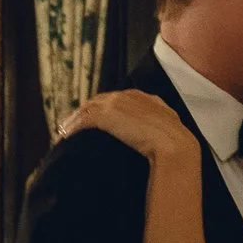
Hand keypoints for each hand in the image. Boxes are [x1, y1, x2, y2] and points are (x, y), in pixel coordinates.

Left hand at [64, 89, 190, 164]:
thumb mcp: (170, 132)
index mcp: (146, 99)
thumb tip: (157, 146)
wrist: (176, 147)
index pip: (118, 99)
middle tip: (74, 123)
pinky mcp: (108, 115)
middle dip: (86, 111)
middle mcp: (130, 96)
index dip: (104, 108)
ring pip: (89, 108)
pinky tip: (66, 135)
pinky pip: (85, 119)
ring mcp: (118, 103)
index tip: (95, 118)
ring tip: (64, 130)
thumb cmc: (177, 147)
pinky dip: (74, 126)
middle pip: (100, 100)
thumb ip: (159, 131)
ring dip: (75, 119)